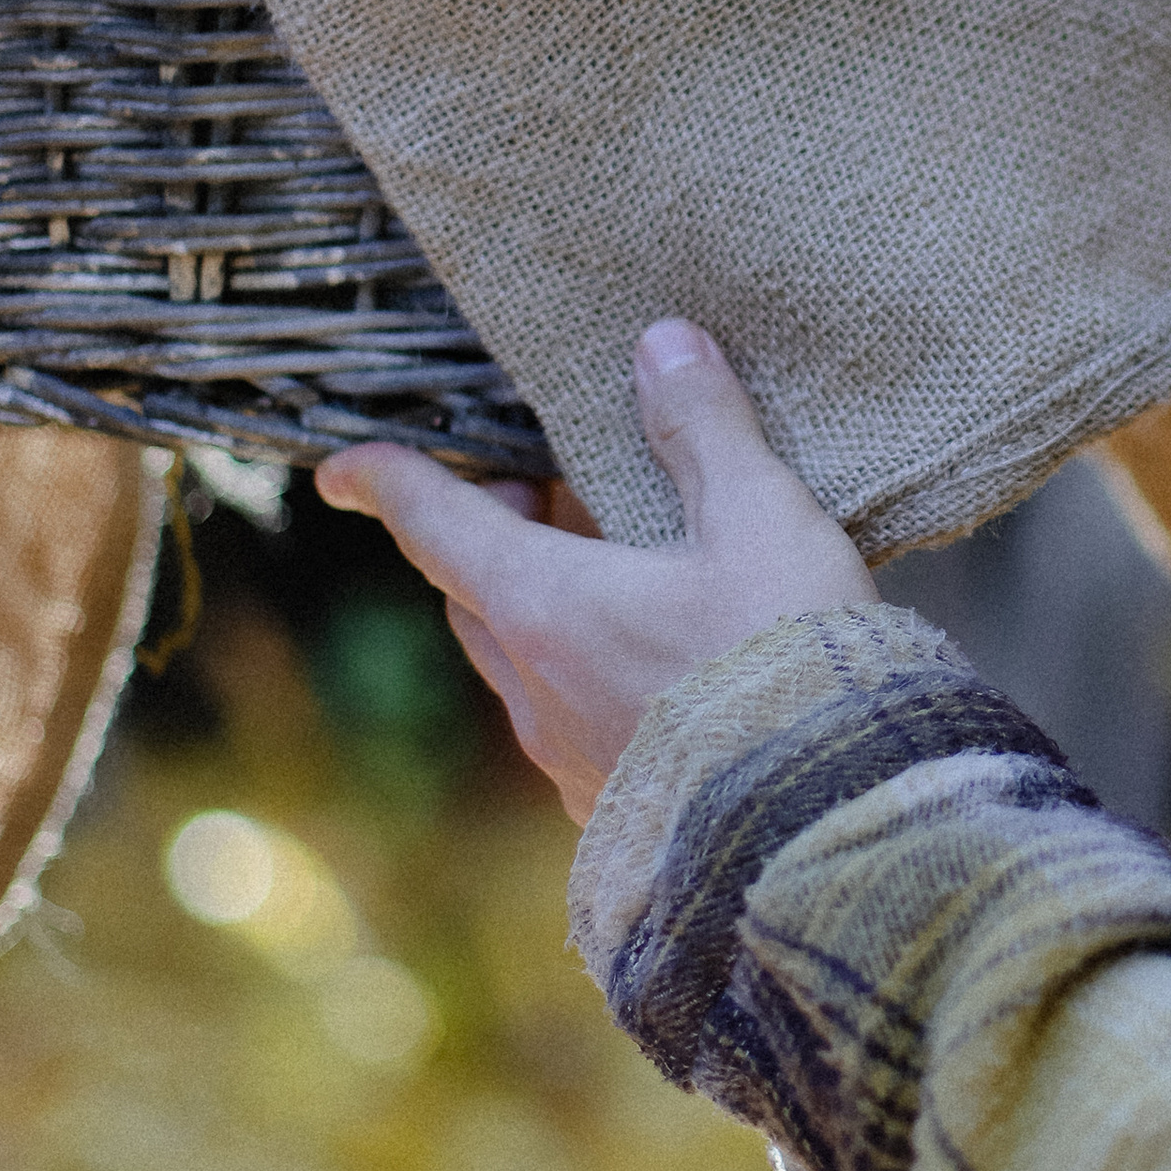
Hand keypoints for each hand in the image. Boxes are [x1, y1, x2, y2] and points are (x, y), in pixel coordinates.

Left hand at [315, 319, 874, 822]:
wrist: (827, 826)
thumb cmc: (788, 658)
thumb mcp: (761, 518)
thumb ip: (705, 427)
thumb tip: (661, 344)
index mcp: (545, 605)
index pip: (436, 527)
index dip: (386, 483)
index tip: (343, 468)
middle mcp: (534, 689)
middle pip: (474, 595)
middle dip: (493, 535)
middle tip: (551, 490)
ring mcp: (567, 760)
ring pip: (521, 666)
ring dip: (545, 611)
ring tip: (623, 576)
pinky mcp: (612, 812)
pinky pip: (569, 728)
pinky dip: (588, 679)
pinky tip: (662, 673)